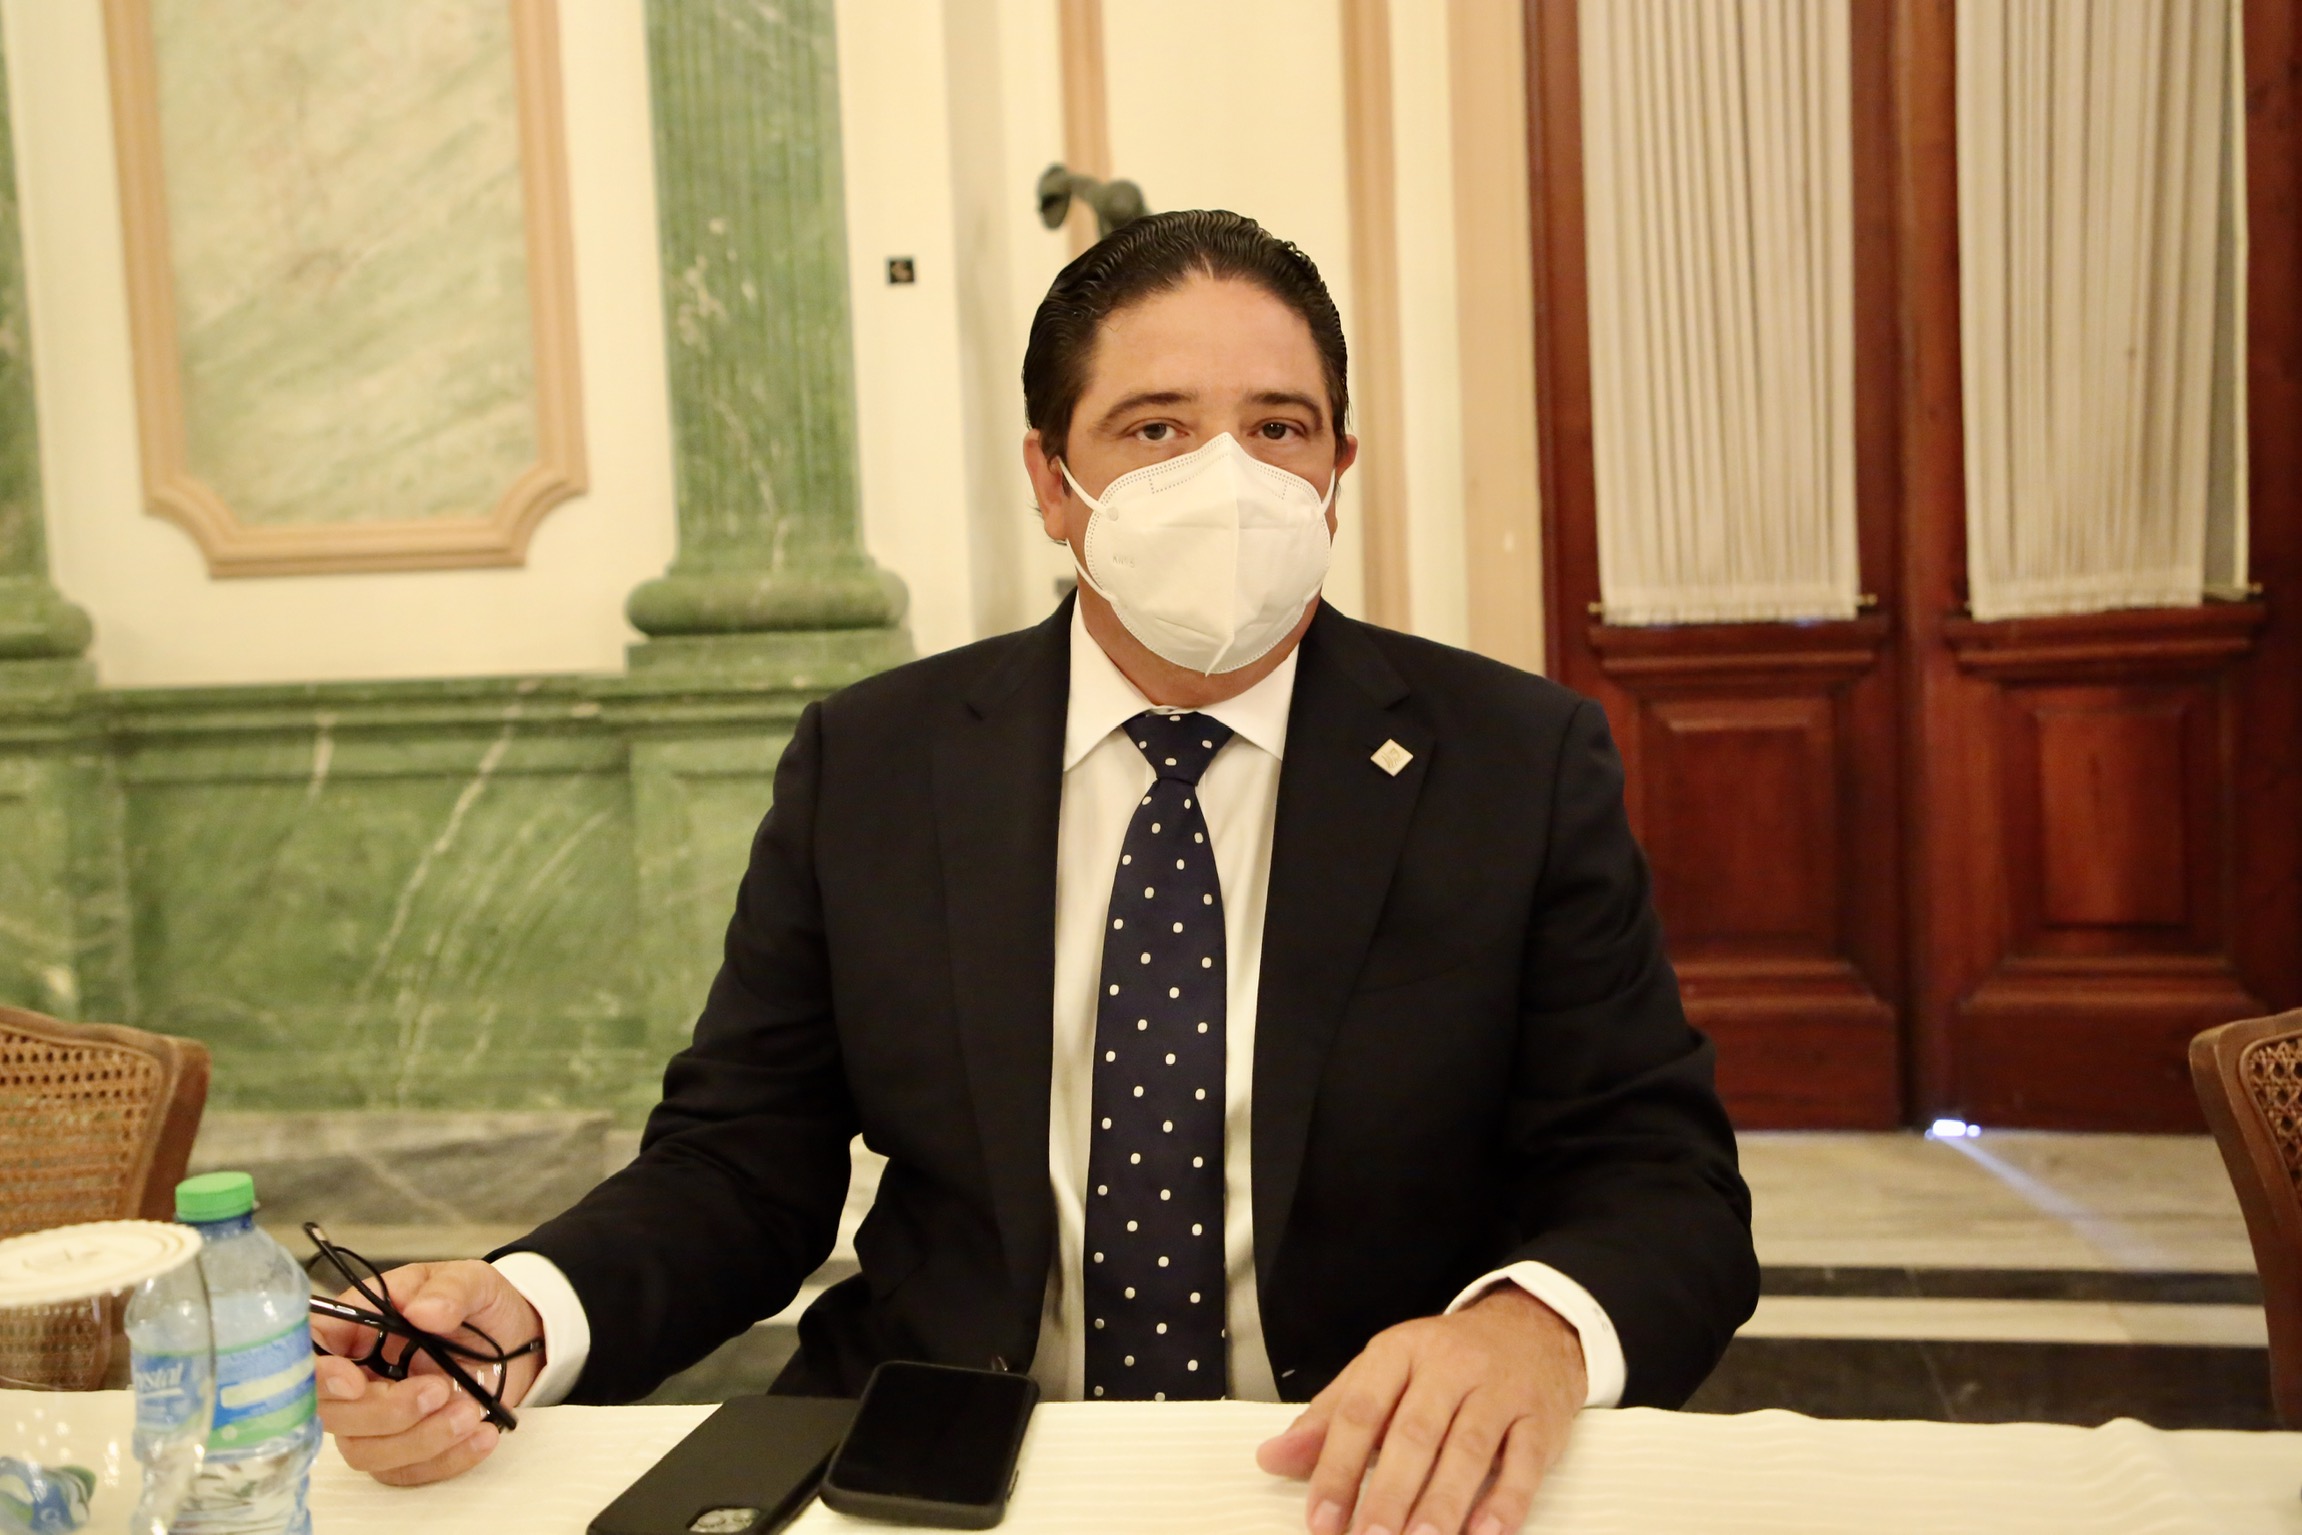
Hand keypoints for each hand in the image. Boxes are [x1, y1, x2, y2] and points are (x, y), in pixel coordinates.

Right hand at [311, 1259, 545, 1485]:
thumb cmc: (477, 1307)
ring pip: (367, 1452)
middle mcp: (356, 1377)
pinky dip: (446, 1459)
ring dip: (419, 1439)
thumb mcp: (471, 1280)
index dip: (317, 1377)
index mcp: (355, 1328)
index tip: (355, 1382)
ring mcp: (377, 1419)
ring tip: (470, 1410)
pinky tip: (482, 1434)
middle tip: (439, 1388)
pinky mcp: (406, 1449)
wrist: (519, 1341)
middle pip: (333, 1415)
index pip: (308, 1354)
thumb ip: (450, 1289)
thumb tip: (423, 1309)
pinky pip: (407, 1472)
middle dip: (385, 1411)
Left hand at [1255, 1287, 1585, 1534]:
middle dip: (1389, 1494)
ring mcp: (1499, 1390)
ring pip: (1468, 1450)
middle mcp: (1449, 1367)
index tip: (1322, 1520)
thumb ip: (1329, 1419)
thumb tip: (1271, 1458)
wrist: (1530, 1328)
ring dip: (1443, 1504)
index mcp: (1399, 1352)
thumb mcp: (1381, 1374)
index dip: (1337, 1468)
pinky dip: (1505, 1502)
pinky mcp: (1541, 1418)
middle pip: (1413, 1434)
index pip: (1360, 1412)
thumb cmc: (1444, 1361)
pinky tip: (1483, 1534)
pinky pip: (1524, 1462)